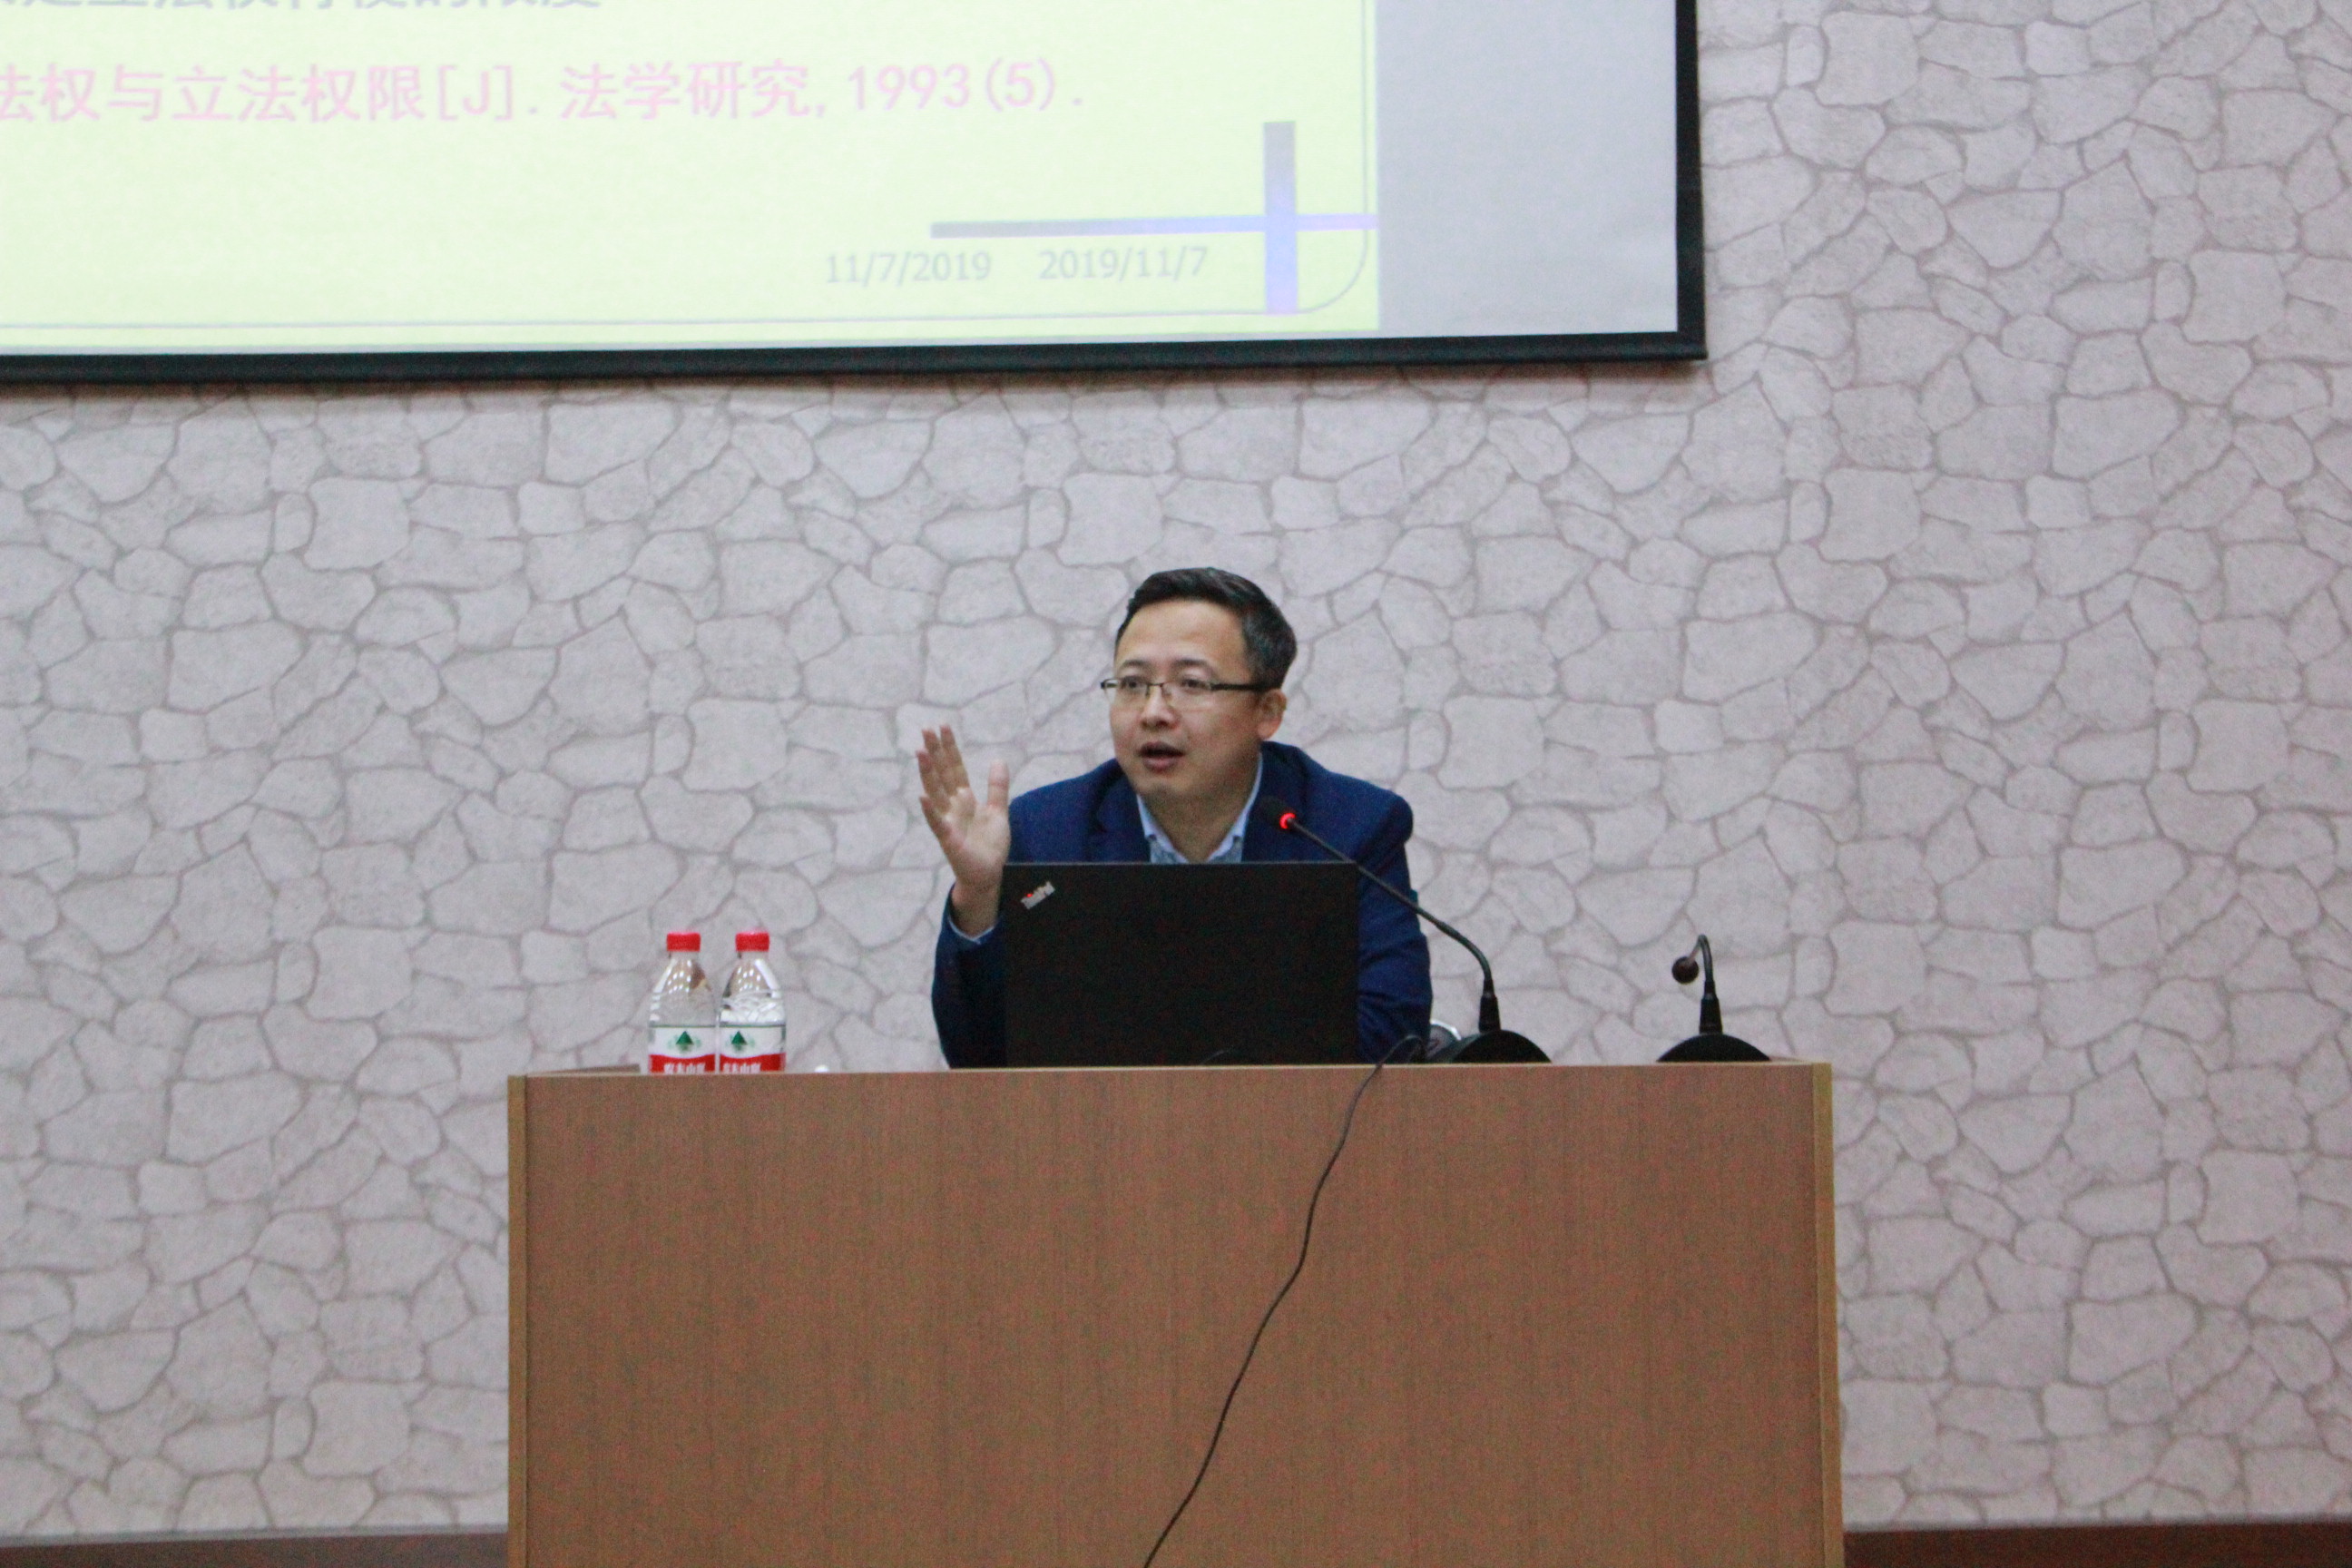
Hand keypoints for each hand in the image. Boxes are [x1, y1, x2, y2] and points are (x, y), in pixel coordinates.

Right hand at [916, 725, 1010, 935]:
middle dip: (935, 753)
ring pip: (936, 792)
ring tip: (921, 752)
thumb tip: (998, 759)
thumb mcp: (998, 811)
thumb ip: (997, 787)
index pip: (955, 767)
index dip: (949, 748)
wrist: (988, 874)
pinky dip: (930, 810)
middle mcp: (953, 806)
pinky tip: (922, 796)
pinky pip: (937, 822)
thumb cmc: (989, 845)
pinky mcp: (948, 838)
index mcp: (964, 798)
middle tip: (926, 729)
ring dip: (927, 772)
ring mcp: (948, 821)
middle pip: (942, 774)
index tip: (943, 726)